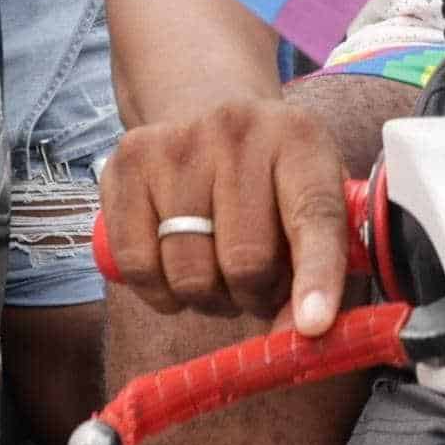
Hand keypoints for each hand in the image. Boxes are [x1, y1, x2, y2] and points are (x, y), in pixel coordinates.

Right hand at [97, 99, 352, 332]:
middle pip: (246, 261)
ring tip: (217, 271)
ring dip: (207, 298)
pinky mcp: (127, 162)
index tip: (313, 326)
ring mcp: (177, 143)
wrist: (202, 108)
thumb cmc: (268, 180)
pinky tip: (175, 270)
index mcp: (300, 139)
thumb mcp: (309, 202)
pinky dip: (161, 293)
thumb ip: (318, 269)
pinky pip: (138, 268)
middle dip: (253, 296)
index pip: (314, 216)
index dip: (316, 275)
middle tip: (255, 287)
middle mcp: (238, 130)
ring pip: (190, 274)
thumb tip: (298, 336)